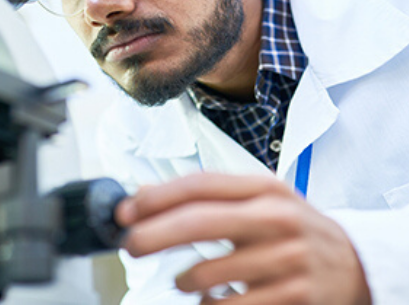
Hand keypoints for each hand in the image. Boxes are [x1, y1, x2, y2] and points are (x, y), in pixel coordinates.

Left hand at [116, 173, 370, 304]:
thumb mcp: (256, 201)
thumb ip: (205, 196)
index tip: (125, 212)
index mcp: (264, 189)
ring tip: (184, 279)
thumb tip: (143, 194)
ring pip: (207, 274)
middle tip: (129, 245)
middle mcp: (276, 218)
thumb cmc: (290, 228)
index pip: (200, 185)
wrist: (354, 263)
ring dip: (182, 280)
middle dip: (153, 235)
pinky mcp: (294, 298)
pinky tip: (213, 298)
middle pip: (199, 222)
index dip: (157, 198)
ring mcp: (286, 260)